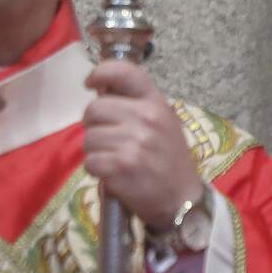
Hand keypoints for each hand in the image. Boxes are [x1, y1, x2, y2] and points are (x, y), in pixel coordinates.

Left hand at [82, 60, 202, 229]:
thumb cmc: (168, 160)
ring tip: (113, 159)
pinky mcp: (122, 166)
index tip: (91, 84)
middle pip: (94, 109)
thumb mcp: (162, 123)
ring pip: (89, 138)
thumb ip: (136, 106)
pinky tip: (112, 174)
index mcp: (155, 103)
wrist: (182, 200)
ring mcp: (134, 142)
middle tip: (105, 138)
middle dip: (92, 125)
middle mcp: (146, 118)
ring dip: (94, 151)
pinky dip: (96, 170)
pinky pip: (90, 161)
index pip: (124, 71)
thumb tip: (100, 92)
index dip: (100, 73)